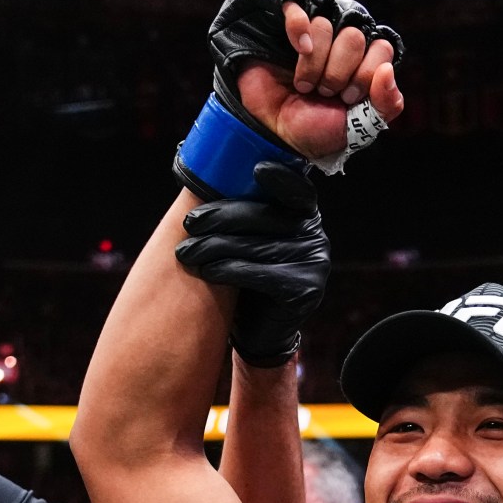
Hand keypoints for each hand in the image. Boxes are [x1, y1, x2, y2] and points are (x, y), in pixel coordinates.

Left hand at [175, 162, 328, 364]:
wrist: (261, 332)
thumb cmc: (248, 278)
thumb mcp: (249, 239)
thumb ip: (245, 212)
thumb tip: (209, 174)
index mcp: (305, 216)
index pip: (297, 190)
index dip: (279, 178)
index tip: (254, 170)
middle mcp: (316, 236)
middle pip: (265, 216)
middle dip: (221, 217)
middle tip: (189, 223)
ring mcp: (315, 264)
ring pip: (256, 245)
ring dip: (214, 247)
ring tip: (186, 252)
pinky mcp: (305, 291)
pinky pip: (258, 274)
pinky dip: (227, 270)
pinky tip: (206, 270)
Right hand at [205, 0, 405, 166]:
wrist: (275, 132)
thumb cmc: (317, 127)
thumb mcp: (359, 127)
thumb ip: (386, 104)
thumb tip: (387, 70)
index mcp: (365, 61)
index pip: (382, 48)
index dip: (365, 74)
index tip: (348, 97)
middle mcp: (343, 41)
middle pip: (354, 36)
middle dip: (338, 73)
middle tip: (325, 92)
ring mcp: (315, 31)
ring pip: (325, 25)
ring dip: (313, 65)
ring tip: (305, 86)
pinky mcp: (287, 24)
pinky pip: (296, 9)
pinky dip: (298, 29)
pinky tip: (299, 49)